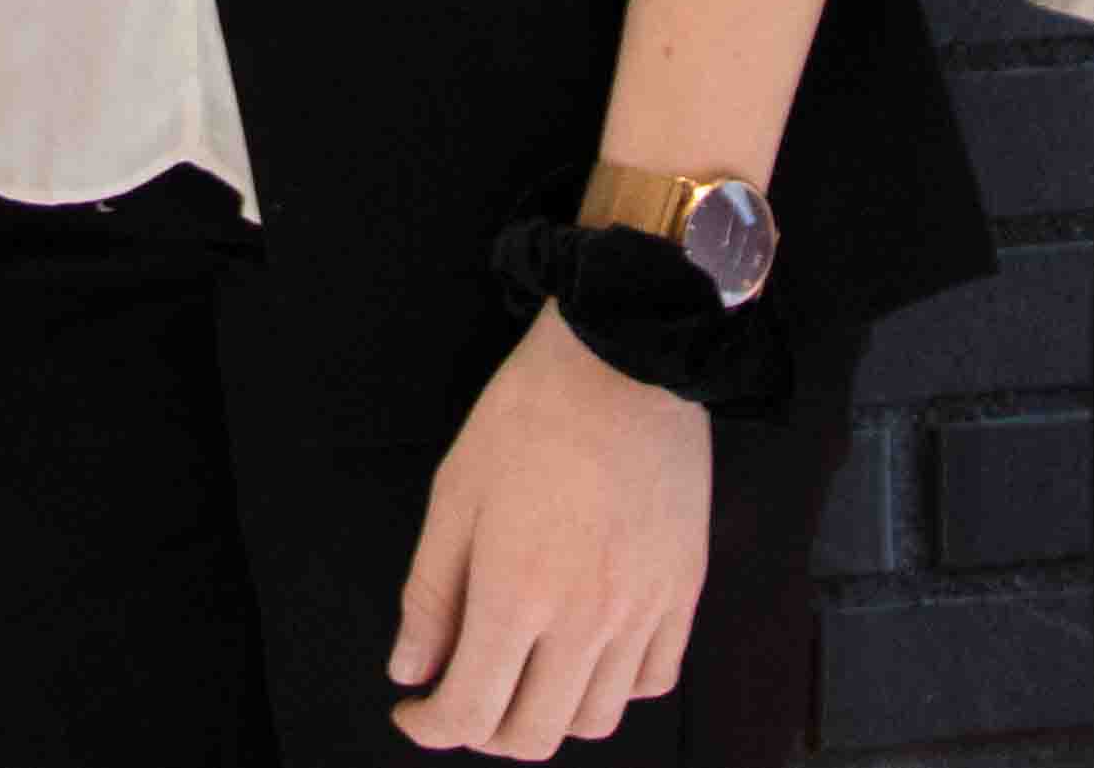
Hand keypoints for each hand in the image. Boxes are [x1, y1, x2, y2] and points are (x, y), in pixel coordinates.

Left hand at [389, 308, 709, 757]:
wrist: (623, 362)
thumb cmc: (531, 416)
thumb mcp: (454, 496)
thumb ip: (429, 595)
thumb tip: (411, 669)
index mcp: (515, 593)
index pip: (469, 710)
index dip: (430, 725)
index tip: (413, 709)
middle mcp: (584, 618)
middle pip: (533, 735)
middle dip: (483, 730)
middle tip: (462, 693)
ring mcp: (643, 611)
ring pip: (594, 721)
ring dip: (548, 715)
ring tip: (523, 675)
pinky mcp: (682, 593)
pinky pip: (652, 680)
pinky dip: (613, 688)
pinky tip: (585, 654)